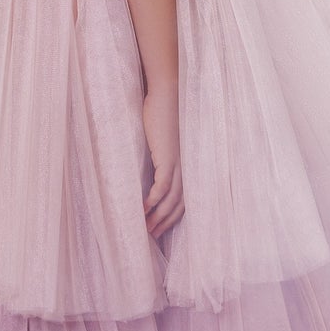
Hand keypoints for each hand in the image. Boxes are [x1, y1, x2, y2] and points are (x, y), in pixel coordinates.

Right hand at [141, 91, 183, 236]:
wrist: (168, 95)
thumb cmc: (164, 113)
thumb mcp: (165, 138)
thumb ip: (163, 152)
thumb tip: (151, 162)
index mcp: (188, 165)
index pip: (185, 199)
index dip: (173, 216)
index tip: (160, 226)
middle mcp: (187, 169)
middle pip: (180, 206)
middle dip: (166, 223)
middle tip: (152, 235)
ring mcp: (178, 165)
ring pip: (171, 201)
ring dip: (158, 217)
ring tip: (146, 228)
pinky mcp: (168, 159)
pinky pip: (161, 188)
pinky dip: (152, 202)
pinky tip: (142, 210)